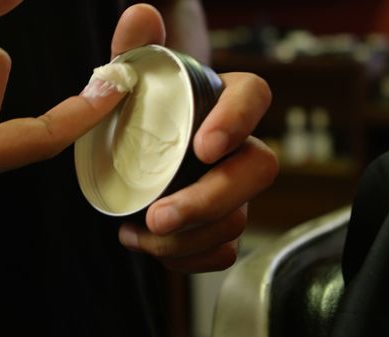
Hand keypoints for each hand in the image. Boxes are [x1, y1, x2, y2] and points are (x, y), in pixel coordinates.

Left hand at [114, 5, 278, 272]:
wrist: (134, 154)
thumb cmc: (139, 113)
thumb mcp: (131, 81)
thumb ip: (135, 50)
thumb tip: (141, 15)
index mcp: (224, 101)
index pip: (254, 97)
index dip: (238, 121)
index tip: (203, 147)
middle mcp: (239, 146)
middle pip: (257, 171)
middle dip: (211, 199)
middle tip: (159, 215)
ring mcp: (233, 189)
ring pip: (238, 219)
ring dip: (189, 238)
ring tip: (138, 235)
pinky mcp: (221, 223)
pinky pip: (223, 250)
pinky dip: (190, 259)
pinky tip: (155, 249)